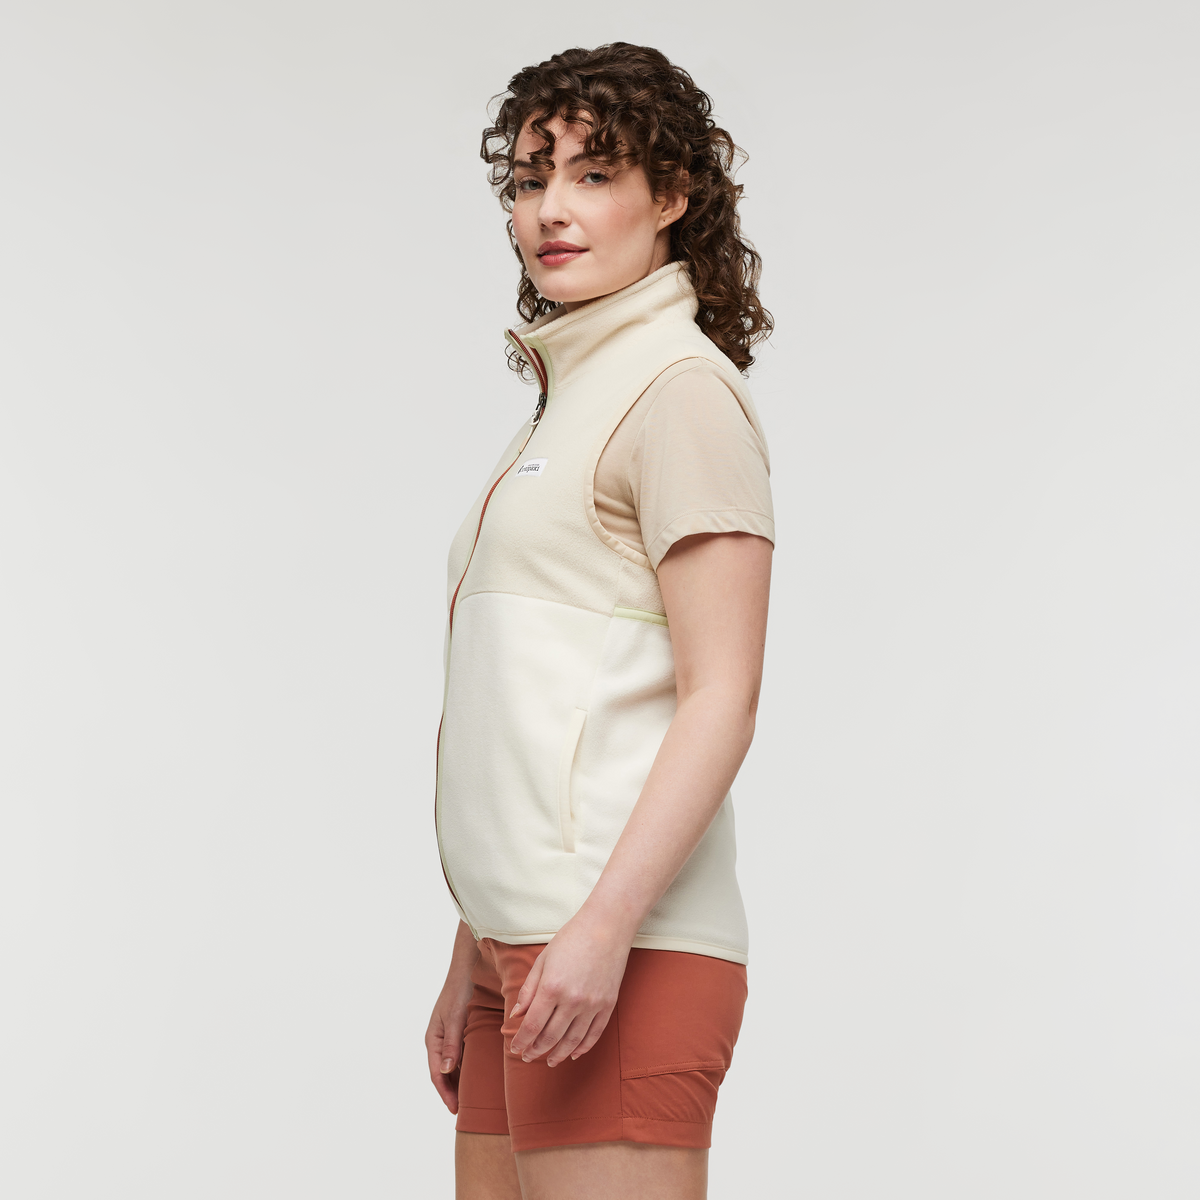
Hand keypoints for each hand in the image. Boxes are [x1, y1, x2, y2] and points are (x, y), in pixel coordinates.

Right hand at [425, 941, 477, 1112]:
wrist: (466, 969)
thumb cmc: (459, 992)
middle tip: (466, 1111)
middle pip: (444, 1074)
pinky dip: (467, 1068)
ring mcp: (449, 1037)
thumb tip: (447, 1071)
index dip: (445, 1094)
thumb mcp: (455, 1019)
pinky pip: (461, 1055)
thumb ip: (452, 1044)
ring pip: (454, 1066)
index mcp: (433, 1040)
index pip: (437, 1075)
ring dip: (460, 1082)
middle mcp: (439, 1041)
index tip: (455, 1110)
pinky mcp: (459, 1031)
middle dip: (452, 1093)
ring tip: (473, 1098)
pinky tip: (479, 1074)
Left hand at [508, 914, 632, 1067]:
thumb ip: (529, 990)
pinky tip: (574, 1054)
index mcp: (552, 988)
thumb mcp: (543, 960)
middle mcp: (572, 1000)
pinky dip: (583, 1047)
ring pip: (572, 1040)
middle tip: (528, 1057)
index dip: (522, 1041)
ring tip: (549, 1061)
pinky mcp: (608, 1004)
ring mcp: (592, 1004)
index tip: (515, 1048)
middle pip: (550, 1036)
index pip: (532, 1025)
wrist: (607, 926)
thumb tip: (515, 1015)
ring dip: (558, 1054)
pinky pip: (594, 1034)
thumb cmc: (571, 938)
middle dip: (536, 1050)